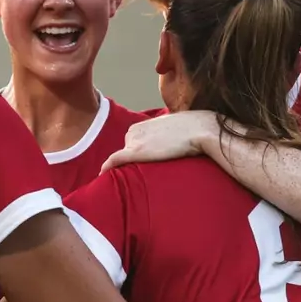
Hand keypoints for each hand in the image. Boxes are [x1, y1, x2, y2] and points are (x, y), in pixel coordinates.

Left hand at [101, 111, 219, 172]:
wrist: (198, 129)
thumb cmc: (192, 130)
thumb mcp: (173, 129)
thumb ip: (163, 137)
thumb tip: (168, 146)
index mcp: (141, 125)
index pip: (132, 146)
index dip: (137, 158)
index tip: (139, 168)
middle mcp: (133, 131)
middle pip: (127, 153)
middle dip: (133, 163)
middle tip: (147, 172)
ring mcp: (133, 141)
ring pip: (124, 159)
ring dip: (129, 167)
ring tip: (146, 174)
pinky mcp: (136, 151)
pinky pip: (114, 160)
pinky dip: (107, 168)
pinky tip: (102, 176)